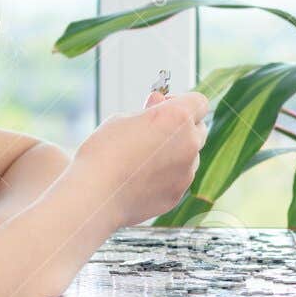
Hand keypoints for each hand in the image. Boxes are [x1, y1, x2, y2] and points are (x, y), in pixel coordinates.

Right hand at [77, 90, 210, 227]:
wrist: (95, 195)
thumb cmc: (104, 152)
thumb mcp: (123, 118)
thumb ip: (149, 110)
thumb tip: (160, 102)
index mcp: (178, 118)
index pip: (199, 102)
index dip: (181, 101)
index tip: (162, 106)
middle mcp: (189, 144)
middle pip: (199, 128)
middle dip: (182, 126)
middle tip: (154, 129)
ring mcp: (186, 171)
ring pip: (190, 155)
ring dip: (175, 151)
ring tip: (142, 157)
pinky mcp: (178, 193)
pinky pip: (179, 177)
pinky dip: (167, 174)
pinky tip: (141, 177)